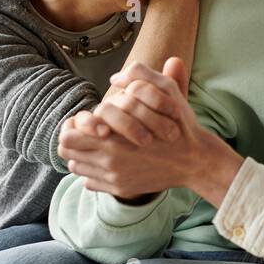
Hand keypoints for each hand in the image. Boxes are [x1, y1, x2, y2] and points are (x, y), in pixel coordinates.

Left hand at [58, 57, 213, 199]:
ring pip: (76, 167)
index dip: (71, 126)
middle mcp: (108, 160)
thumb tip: (114, 78)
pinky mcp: (121, 188)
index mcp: (112, 137)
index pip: (67, 135)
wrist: (196, 161)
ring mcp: (114, 177)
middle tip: (86, 134)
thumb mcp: (167, 90)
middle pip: (67, 152)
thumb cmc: (180, 125)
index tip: (84, 122)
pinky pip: (90, 182)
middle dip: (74, 140)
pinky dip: (93, 172)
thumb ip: (140, 75)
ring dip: (82, 155)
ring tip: (97, 147)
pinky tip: (108, 163)